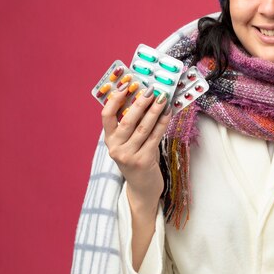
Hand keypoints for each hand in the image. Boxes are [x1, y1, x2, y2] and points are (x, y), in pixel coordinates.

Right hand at [102, 84, 170, 210]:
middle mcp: (115, 148)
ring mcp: (128, 155)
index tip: (125, 86)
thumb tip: (146, 98)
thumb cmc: (137, 159)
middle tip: (150, 90)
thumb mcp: (128, 142)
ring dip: (155, 111)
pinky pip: (155, 137)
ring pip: (143, 127)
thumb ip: (132, 125)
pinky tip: (168, 113)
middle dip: (140, 103)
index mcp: (109, 140)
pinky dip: (162, 123)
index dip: (114, 99)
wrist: (142, 187)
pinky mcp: (143, 160)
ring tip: (162, 98)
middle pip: (127, 120)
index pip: (106, 116)